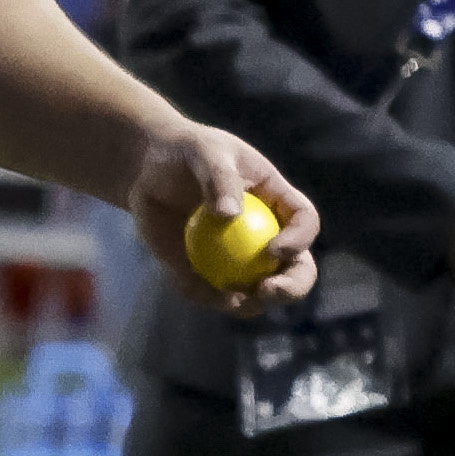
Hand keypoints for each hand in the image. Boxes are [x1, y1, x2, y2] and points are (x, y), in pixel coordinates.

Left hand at [121, 127, 320, 314]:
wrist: (149, 169)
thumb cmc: (188, 152)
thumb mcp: (206, 153)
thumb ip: (219, 179)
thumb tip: (229, 215)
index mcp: (277, 201)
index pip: (304, 222)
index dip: (300, 239)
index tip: (274, 248)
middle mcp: (265, 234)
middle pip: (296, 267)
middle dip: (291, 286)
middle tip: (268, 290)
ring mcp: (236, 257)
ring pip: (258, 291)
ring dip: (252, 303)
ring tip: (234, 301)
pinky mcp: (203, 272)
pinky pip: (212, 294)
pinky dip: (209, 298)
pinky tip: (196, 289)